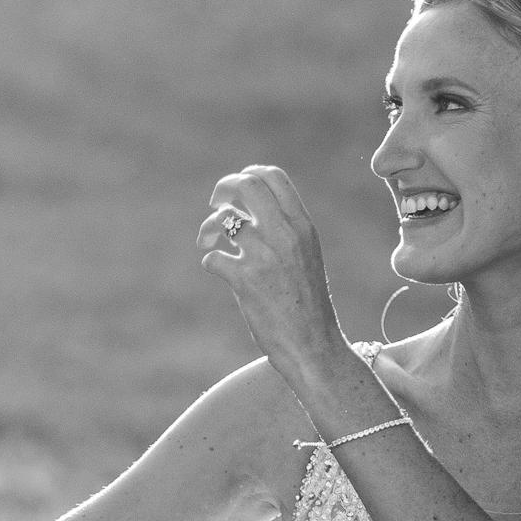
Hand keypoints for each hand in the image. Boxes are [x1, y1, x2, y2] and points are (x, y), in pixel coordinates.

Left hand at [198, 165, 339, 374]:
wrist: (313, 345)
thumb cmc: (307, 303)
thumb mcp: (306, 256)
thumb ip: (284, 230)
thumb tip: (246, 210)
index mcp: (303, 225)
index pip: (273, 177)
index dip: (247, 175)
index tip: (236, 191)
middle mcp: (284, 234)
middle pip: (245, 186)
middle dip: (222, 189)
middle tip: (215, 203)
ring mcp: (264, 256)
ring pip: (222, 220)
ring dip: (208, 228)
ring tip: (207, 240)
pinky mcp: (244, 280)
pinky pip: (213, 257)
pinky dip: (211, 261)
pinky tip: (218, 269)